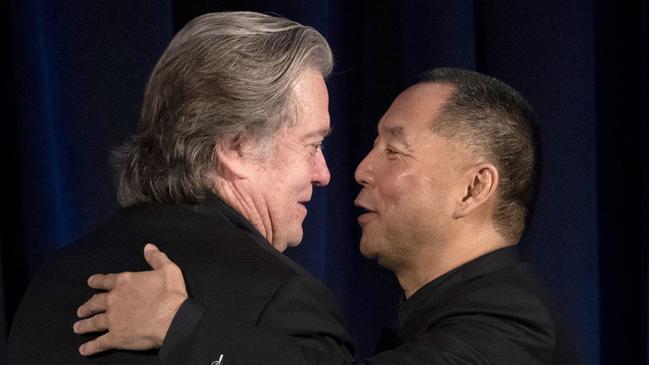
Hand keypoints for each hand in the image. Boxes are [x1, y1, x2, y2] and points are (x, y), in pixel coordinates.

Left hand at [73, 243, 188, 355]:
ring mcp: (113, 319)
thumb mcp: (168, 270)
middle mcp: (114, 300)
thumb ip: (156, 258)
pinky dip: (91, 347)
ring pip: (94, 322)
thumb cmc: (171, 294)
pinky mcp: (115, 337)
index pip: (106, 280)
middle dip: (88, 306)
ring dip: (85, 324)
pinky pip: (100, 343)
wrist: (172, 319)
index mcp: (125, 282)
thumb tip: (148, 247)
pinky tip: (84, 349)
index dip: (97, 281)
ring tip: (78, 326)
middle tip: (81, 310)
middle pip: (96, 302)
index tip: (91, 282)